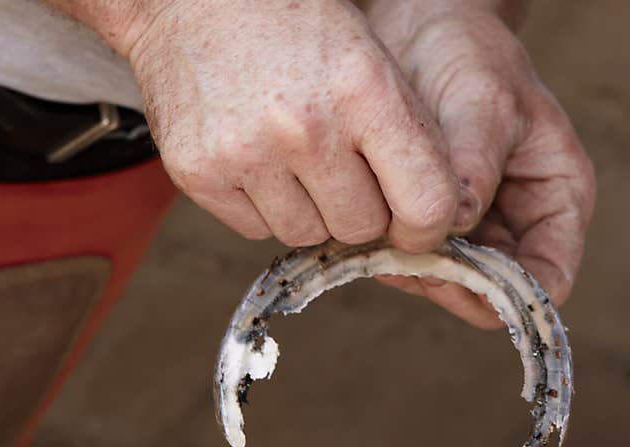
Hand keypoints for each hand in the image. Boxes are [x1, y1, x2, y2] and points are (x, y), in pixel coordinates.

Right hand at [66, 0, 476, 252]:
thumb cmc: (296, 28)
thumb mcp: (371, 61)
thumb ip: (406, 137)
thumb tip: (431, 220)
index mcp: (364, 90)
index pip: (426, 204)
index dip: (426, 227)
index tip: (415, 224)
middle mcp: (305, 128)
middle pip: (361, 228)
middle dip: (359, 207)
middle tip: (341, 167)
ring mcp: (245, 153)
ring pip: (306, 235)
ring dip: (309, 209)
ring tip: (291, 155)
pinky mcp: (198, 173)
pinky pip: (256, 230)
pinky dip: (262, 206)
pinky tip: (254, 156)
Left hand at [366, 0, 595, 327]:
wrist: (422, 28)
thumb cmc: (469, 52)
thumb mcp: (483, 99)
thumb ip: (474, 163)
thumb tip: (455, 223)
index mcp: (558, 196)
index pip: (549, 278)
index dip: (508, 296)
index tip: (455, 279)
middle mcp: (521, 222)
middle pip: (494, 291)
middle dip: (449, 285)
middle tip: (399, 261)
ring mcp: (477, 227)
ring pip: (451, 282)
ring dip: (414, 273)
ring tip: (375, 243)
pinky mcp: (436, 222)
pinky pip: (418, 259)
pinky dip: (393, 257)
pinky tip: (366, 236)